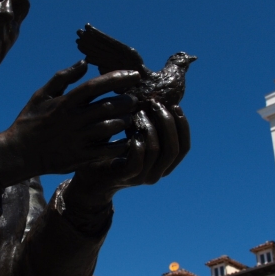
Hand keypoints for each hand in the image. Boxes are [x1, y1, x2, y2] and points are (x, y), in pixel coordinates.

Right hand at [0, 60, 140, 182]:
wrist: (18, 153)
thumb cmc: (30, 121)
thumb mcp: (41, 95)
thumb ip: (63, 78)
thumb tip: (84, 63)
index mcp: (65, 102)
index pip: (95, 85)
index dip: (117, 78)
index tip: (134, 75)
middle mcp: (72, 119)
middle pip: (106, 106)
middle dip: (125, 101)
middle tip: (134, 100)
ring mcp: (76, 139)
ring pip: (109, 127)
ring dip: (124, 121)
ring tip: (129, 118)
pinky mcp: (79, 157)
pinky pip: (105, 150)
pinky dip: (119, 145)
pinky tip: (126, 140)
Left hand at [65, 101, 190, 208]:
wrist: (91, 176)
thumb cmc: (113, 151)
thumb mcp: (135, 136)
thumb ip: (148, 125)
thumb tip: (158, 98)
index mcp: (164, 165)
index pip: (184, 147)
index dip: (183, 126)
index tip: (175, 105)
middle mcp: (157, 174)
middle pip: (174, 149)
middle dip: (168, 123)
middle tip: (156, 104)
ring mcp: (142, 177)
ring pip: (156, 151)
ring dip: (150, 127)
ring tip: (140, 111)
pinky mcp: (125, 178)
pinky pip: (137, 161)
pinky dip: (136, 143)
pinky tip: (130, 130)